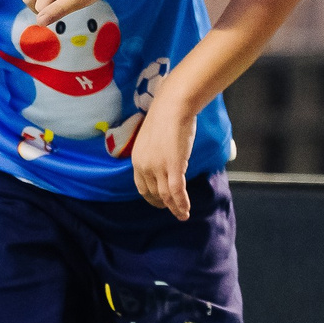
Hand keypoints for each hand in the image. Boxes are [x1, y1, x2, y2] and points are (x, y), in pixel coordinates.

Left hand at [132, 100, 198, 217]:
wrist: (173, 107)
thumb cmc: (165, 118)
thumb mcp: (151, 140)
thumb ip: (154, 154)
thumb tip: (163, 161)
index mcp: (137, 160)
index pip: (142, 187)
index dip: (151, 198)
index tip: (160, 202)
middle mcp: (145, 167)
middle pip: (154, 194)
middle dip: (164, 205)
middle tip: (173, 210)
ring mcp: (159, 167)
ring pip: (166, 196)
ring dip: (175, 209)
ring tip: (182, 215)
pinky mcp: (174, 166)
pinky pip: (177, 191)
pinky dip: (182, 204)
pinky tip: (186, 211)